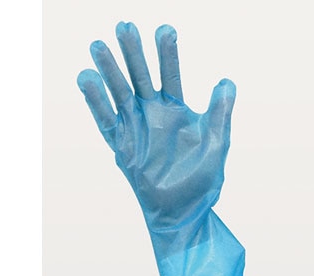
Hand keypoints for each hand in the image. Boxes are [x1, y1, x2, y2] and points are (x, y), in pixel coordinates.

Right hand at [77, 23, 235, 231]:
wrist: (184, 210)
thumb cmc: (202, 180)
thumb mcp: (217, 143)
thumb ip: (220, 114)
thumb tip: (227, 82)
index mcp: (177, 111)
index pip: (170, 74)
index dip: (167, 54)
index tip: (165, 30)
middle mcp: (153, 115)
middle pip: (140, 77)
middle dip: (133, 54)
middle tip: (125, 26)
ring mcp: (136, 130)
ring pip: (120, 94)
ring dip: (110, 72)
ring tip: (99, 46)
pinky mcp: (123, 147)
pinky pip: (106, 122)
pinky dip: (97, 103)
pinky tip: (86, 80)